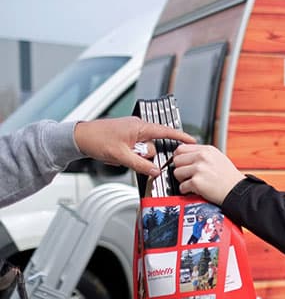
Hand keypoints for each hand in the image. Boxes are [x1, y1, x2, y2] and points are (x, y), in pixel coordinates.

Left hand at [74, 116, 194, 175]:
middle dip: (146, 156)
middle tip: (131, 158)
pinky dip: (130, 155)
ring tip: (119, 157)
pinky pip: (135, 149)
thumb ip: (142, 165)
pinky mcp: (125, 137)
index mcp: (140, 127)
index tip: (192, 142)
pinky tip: (117, 156)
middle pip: (153, 146)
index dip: (180, 137)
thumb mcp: (122, 156)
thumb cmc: (97, 139)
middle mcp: (138, 127)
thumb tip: (156, 171)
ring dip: (135, 156)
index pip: (166, 132)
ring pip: (143, 149)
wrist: (78, 137)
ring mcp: (131, 132)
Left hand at [172, 145, 244, 205]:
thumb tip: (186, 156)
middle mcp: (202, 157)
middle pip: (176, 160)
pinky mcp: (197, 182)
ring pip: (176, 173)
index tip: (183, 164)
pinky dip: (186, 190)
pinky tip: (195, 190)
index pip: (181, 148)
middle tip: (188, 175)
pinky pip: (182, 186)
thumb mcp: (218, 158)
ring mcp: (199, 169)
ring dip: (182, 180)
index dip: (179, 158)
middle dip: (180, 169)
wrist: (237, 191)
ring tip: (192, 182)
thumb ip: (202, 155)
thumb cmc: (229, 177)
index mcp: (207, 150)